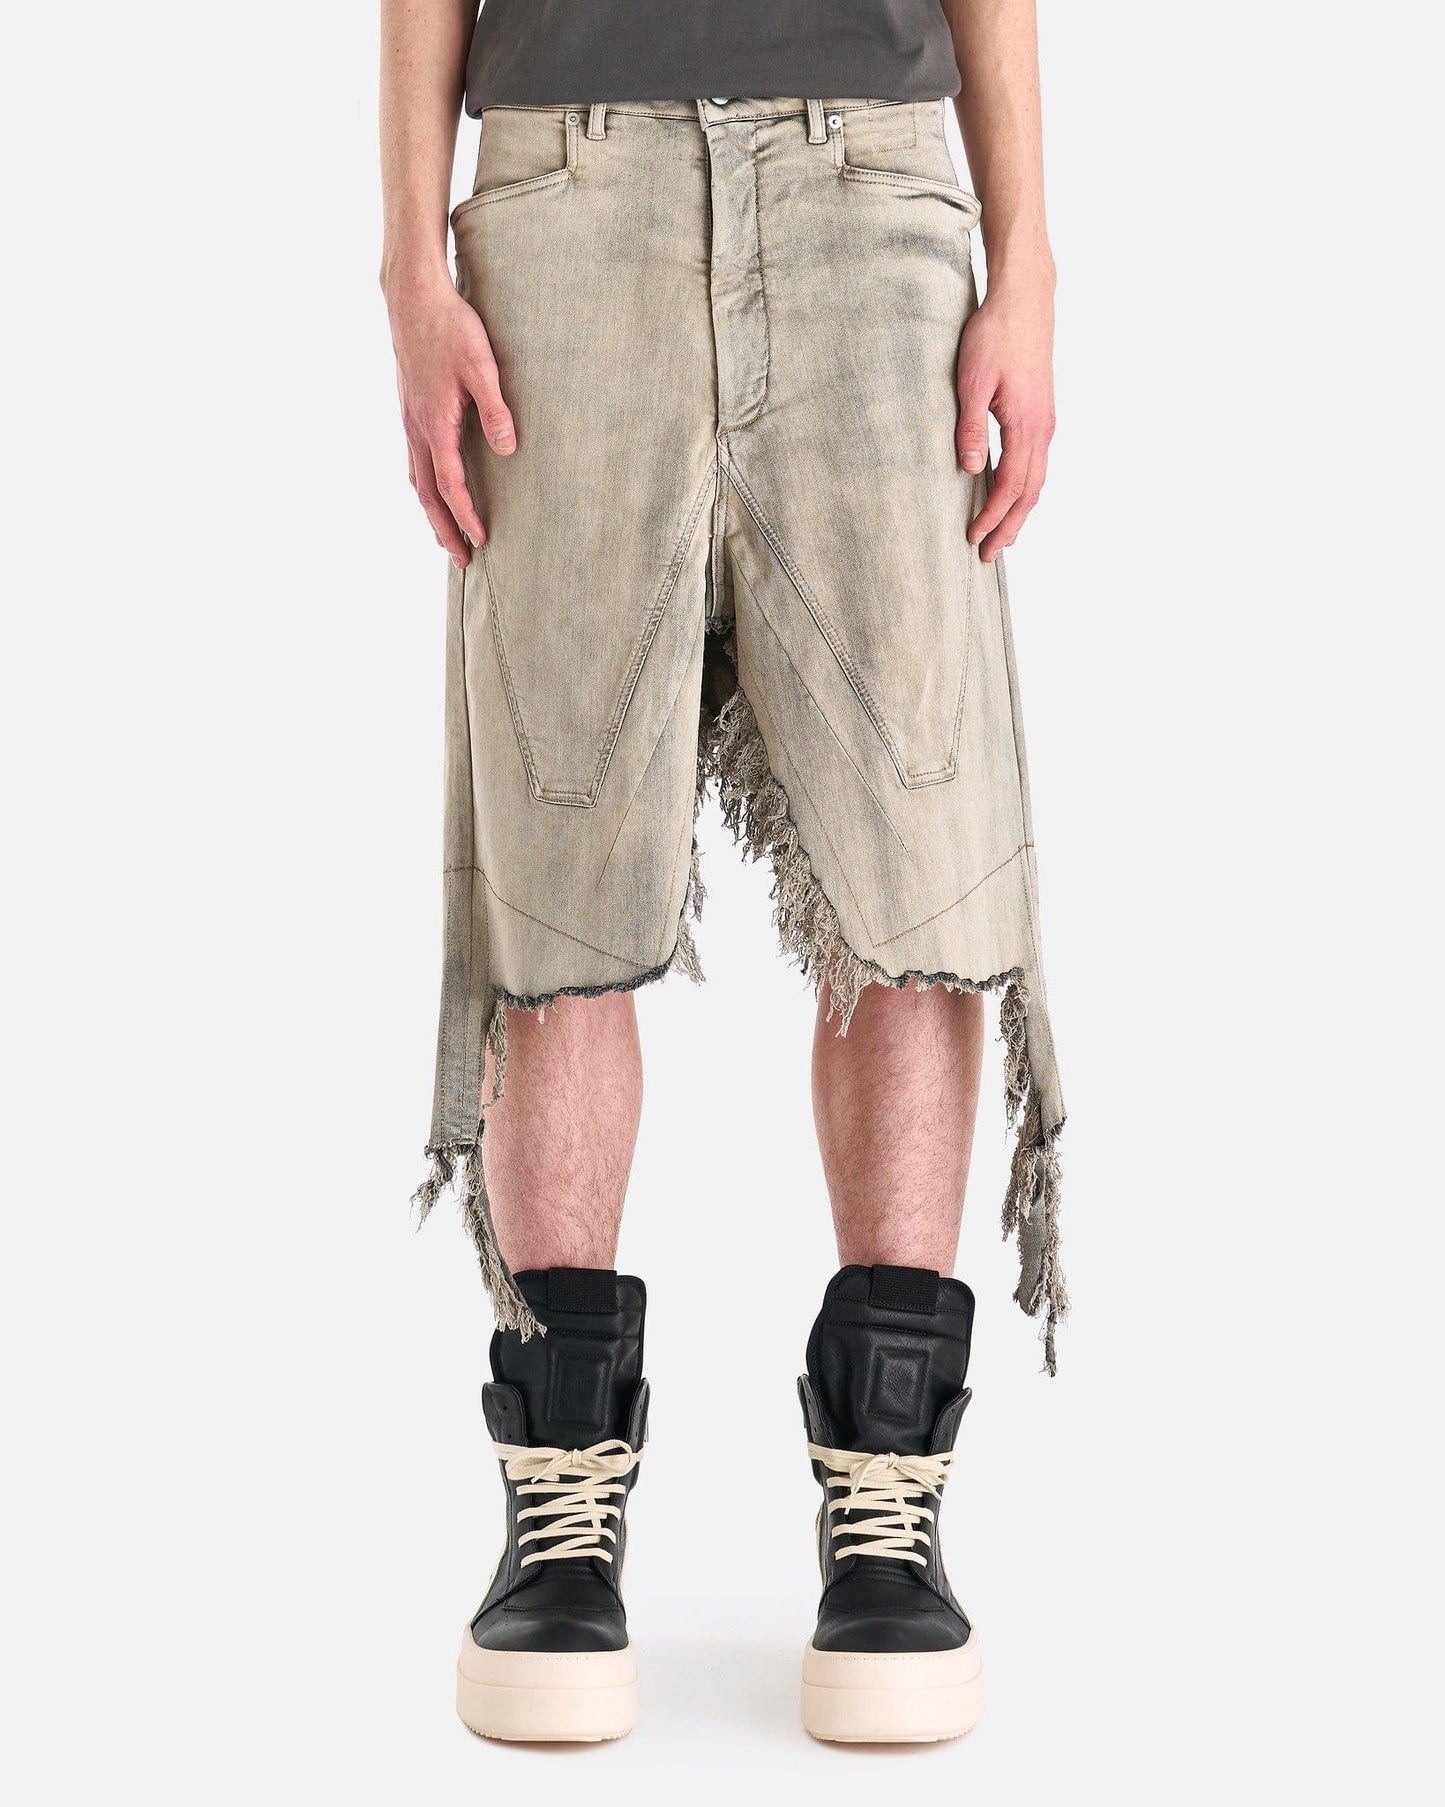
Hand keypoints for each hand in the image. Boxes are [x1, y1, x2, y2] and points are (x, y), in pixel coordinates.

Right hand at [388, 277, 515, 567]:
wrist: (413, 296)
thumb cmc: (450, 327)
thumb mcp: (482, 366)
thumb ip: (496, 410)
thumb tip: (507, 449)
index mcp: (434, 424)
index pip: (450, 485)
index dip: (466, 516)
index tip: (483, 540)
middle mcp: (417, 428)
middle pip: (427, 493)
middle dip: (444, 528)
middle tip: (461, 558)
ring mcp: (409, 419)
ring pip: (417, 478)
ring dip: (432, 511)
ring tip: (447, 534)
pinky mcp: (409, 409)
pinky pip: (414, 459)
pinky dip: (424, 484)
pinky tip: (435, 487)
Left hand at [955, 282, 1055, 561]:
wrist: (1024, 299)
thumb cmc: (995, 335)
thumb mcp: (973, 381)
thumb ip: (971, 428)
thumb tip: (970, 471)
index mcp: (1026, 424)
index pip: (1011, 485)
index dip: (993, 516)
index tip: (974, 538)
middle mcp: (1042, 428)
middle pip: (1029, 492)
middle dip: (1008, 525)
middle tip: (987, 553)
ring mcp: (1045, 421)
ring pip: (1037, 479)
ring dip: (1018, 510)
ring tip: (1000, 535)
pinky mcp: (1041, 412)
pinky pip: (1037, 462)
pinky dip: (1025, 488)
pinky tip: (1011, 495)